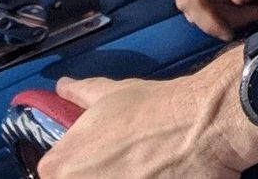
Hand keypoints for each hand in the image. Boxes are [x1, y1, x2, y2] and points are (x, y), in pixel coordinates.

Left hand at [35, 69, 257, 178]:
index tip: (104, 166)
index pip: (55, 177)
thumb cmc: (153, 107)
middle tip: (131, 169)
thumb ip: (80, 93)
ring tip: (148, 172)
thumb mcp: (112, 93)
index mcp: (58, 168)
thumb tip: (62, 86)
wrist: (202, 126)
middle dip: (104, 178)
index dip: (80, 172)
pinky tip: (160, 177)